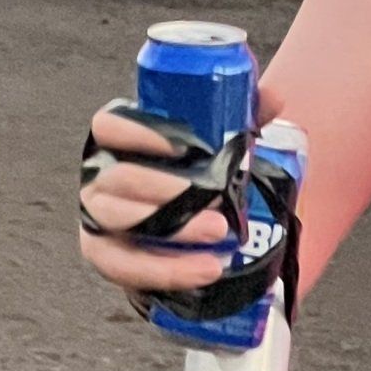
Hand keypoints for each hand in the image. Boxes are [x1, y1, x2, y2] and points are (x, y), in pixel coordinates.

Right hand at [77, 105, 233, 296]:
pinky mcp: (105, 256)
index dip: (136, 132)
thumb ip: (242, 117)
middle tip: (216, 202)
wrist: (184, 226)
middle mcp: (99, 176)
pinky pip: (124, 267)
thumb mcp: (217, 143)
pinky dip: (164, 270)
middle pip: (120, 180)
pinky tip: (203, 270)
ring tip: (219, 234)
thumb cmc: (194, 174)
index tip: (183, 147)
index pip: (107, 126)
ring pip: (120, 223)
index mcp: (117, 141)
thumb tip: (273, 100)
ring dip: (172, 232)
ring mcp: (96, 218)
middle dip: (169, 193)